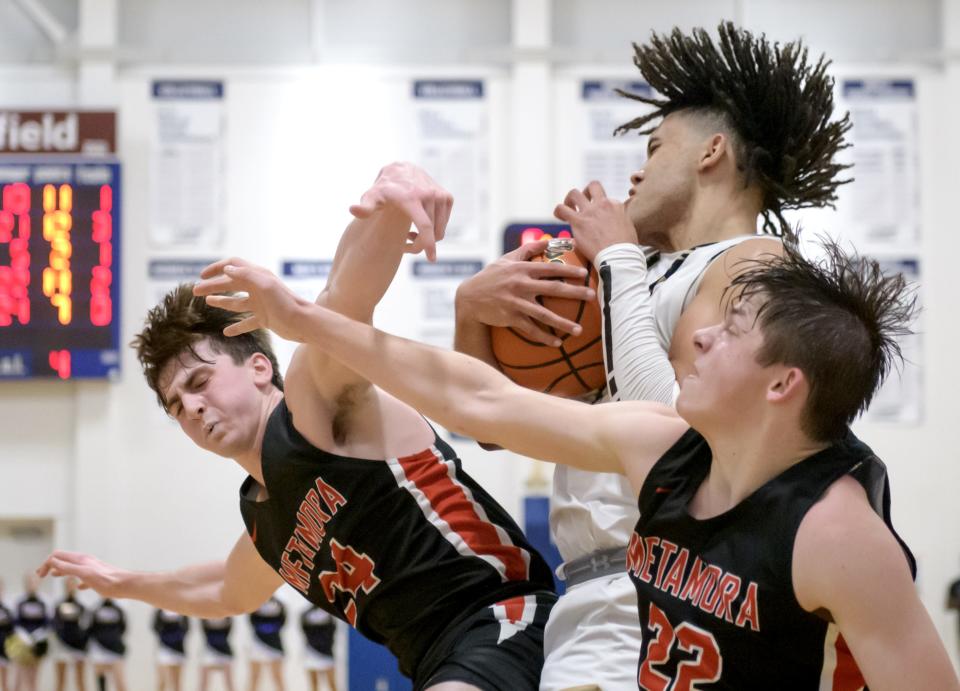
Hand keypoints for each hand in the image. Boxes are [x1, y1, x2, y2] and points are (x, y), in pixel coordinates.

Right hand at [37, 551, 128, 597]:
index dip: (47, 564)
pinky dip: (76, 580)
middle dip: (51, 565)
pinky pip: (84, 577)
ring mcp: (91, 569)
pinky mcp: (98, 578)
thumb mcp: (84, 574)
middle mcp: (85, 562)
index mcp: (80, 559)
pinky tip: (78, 587)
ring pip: (73, 567)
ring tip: (53, 576)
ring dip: (61, 570)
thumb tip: (52, 561)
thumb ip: (68, 567)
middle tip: (40, 575)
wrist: (125, 585)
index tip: (41, 576)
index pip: (58, 556)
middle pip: (64, 560)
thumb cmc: (106, 581)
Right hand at [194, 258, 312, 341]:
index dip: (216, 268)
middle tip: (195, 292)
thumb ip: (246, 275)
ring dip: (222, 302)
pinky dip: (236, 326)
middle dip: (213, 286)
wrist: (303, 323)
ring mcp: (261, 304)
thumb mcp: (265, 285)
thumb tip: (226, 269)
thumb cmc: (286, 303)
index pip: (233, 266)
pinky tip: (226, 332)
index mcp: (258, 276)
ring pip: (237, 302)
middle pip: (231, 284)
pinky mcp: (265, 319)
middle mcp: (258, 288)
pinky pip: (246, 322)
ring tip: (207, 303)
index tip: (201, 276)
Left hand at [349, 162, 453, 261]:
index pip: (425, 225)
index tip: (431, 259)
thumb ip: (365, 207)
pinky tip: (420, 223)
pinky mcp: (447, 197)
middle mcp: (429, 195)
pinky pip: (443, 223)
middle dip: (421, 243)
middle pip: (431, 232)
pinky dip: (435, 228)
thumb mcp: (372, 197)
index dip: (428, 244)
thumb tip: (353, 209)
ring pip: (439, 230)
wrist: (401, 170)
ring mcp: (440, 196)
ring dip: (427, 237)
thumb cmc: (384, 189)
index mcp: (412, 197)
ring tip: (410, 232)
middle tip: (405, 241)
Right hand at [456, 238, 594, 346]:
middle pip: (553, 288)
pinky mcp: (510, 317)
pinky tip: (558, 343)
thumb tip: (548, 240)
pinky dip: (545, 337)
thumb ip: (528, 249)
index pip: (550, 268)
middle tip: (592, 296)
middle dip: (575, 292)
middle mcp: (521, 284)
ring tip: (579, 330)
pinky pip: (531, 329)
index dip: (568, 270)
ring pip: (544, 314)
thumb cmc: (491, 276)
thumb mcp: (506, 259)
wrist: (470, 297)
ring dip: (563, 323)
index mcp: (522, 269)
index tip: (585, 274)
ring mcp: (516, 302)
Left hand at [553, 181, 636, 261]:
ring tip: (568, 208)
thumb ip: (621, 221)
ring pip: (574, 193)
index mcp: (616, 206)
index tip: (599, 218)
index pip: (606, 199)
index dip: (601, 207)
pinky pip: (562, 209)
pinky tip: (560, 217)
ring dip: (569, 199)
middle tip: (582, 204)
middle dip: (586, 192)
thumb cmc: (625, 249)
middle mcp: (603, 204)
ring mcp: (590, 211)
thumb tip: (616, 224)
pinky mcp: (578, 221)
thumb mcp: (629, 228)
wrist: (619, 257)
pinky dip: (559, 211)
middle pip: (592, 186)